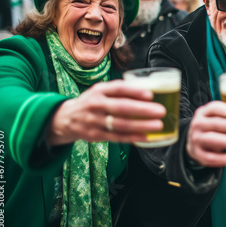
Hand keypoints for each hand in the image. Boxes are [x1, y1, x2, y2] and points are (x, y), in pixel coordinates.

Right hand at [49, 80, 165, 144]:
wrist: (65, 118)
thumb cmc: (91, 102)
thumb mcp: (100, 91)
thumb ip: (120, 90)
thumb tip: (147, 91)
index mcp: (99, 90)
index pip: (118, 89)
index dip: (134, 91)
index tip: (150, 94)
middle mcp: (95, 105)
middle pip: (121, 107)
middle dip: (142, 110)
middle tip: (160, 111)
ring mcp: (94, 121)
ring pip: (120, 124)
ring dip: (141, 125)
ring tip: (157, 125)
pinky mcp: (95, 135)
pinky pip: (117, 137)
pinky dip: (133, 137)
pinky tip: (146, 137)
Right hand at [186, 101, 225, 167]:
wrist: (194, 142)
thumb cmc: (211, 128)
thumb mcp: (216, 118)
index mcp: (204, 112)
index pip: (214, 108)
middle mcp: (198, 124)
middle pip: (215, 123)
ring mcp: (196, 139)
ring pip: (212, 139)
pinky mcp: (198, 154)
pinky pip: (212, 157)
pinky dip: (225, 158)